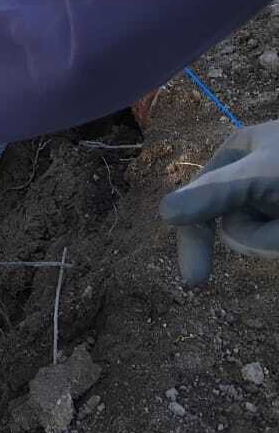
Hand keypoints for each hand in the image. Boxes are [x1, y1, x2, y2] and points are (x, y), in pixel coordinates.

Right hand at [160, 119, 278, 285]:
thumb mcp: (258, 176)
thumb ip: (214, 194)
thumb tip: (164, 212)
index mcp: (238, 151)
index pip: (199, 199)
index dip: (193, 240)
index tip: (194, 281)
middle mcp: (254, 173)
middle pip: (235, 223)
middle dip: (259, 233)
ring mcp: (273, 196)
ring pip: (261, 237)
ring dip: (276, 236)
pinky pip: (272, 240)